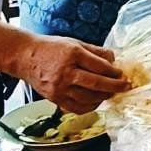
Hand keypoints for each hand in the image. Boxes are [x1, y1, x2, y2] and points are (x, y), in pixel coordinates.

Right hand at [13, 36, 130, 113]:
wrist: (25, 57)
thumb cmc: (51, 48)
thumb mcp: (74, 42)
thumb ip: (95, 51)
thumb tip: (114, 59)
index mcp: (72, 54)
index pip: (99, 65)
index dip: (113, 71)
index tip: (121, 73)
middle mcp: (66, 72)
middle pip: (96, 83)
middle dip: (114, 86)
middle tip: (125, 86)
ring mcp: (59, 87)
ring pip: (88, 98)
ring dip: (103, 97)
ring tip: (111, 93)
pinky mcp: (54, 98)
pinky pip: (76, 107)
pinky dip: (90, 106)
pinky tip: (96, 101)